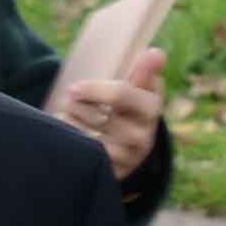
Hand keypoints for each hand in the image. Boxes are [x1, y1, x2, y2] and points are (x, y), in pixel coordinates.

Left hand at [47, 27, 169, 177]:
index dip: (93, 89)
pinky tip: (68, 133)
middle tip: (69, 97)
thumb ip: (145, 70)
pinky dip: (71, 139)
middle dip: (77, 104)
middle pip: (96, 116)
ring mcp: (128, 158)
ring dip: (71, 120)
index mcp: (152, 108)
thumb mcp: (140, 88)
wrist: (132, 147)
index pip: (120, 94)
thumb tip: (157, 52)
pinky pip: (84, 154)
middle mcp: (144, 136)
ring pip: (87, 135)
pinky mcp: (114, 173)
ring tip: (68, 113)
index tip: (73, 88)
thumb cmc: (131, 107)